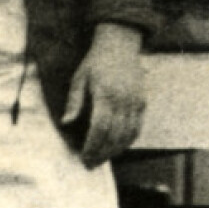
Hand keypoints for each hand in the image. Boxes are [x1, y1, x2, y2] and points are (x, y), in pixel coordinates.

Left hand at [62, 23, 147, 167]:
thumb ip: (74, 101)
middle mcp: (123, 101)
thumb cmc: (95, 61)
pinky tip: (117, 147)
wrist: (120, 44)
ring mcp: (135, 102)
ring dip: (115, 151)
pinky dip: (127, 141)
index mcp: (105, 94)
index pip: (100, 129)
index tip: (84, 157)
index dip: (92, 146)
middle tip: (91, 164)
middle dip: (102, 153)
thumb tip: (66, 123)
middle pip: (114, 136)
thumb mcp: (79, 77)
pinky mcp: (142, 103)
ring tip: (102, 158)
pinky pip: (137, 129)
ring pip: (127, 136)